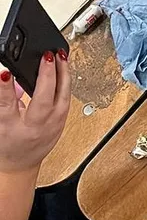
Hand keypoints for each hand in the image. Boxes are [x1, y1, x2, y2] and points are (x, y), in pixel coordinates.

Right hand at [0, 52, 69, 176]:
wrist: (20, 164)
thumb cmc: (7, 144)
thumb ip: (4, 101)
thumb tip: (8, 77)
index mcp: (12, 129)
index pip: (7, 105)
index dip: (5, 87)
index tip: (5, 71)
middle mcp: (35, 128)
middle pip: (43, 98)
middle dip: (47, 74)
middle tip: (47, 55)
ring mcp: (53, 125)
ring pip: (62, 96)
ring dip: (63, 74)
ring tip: (61, 56)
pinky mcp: (63, 122)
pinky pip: (67, 98)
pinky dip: (67, 81)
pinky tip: (66, 69)